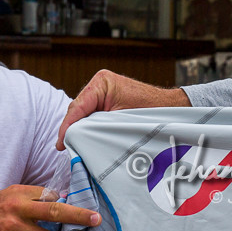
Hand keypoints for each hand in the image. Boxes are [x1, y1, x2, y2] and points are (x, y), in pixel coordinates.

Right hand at [0, 185, 101, 230]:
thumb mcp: (2, 200)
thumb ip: (25, 203)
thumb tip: (53, 209)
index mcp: (18, 191)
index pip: (51, 194)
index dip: (69, 203)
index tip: (83, 210)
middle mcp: (17, 205)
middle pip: (57, 209)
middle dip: (80, 215)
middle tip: (96, 220)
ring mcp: (13, 224)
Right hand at [58, 70, 190, 148]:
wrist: (170, 108)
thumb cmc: (151, 112)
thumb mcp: (120, 121)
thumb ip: (97, 127)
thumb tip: (76, 140)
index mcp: (101, 82)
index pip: (78, 106)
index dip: (67, 126)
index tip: (60, 144)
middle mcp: (99, 84)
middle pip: (77, 110)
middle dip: (71, 128)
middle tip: (64, 148)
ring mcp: (102, 91)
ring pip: (82, 113)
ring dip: (79, 128)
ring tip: (71, 145)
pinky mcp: (106, 100)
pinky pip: (91, 114)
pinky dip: (88, 126)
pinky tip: (84, 139)